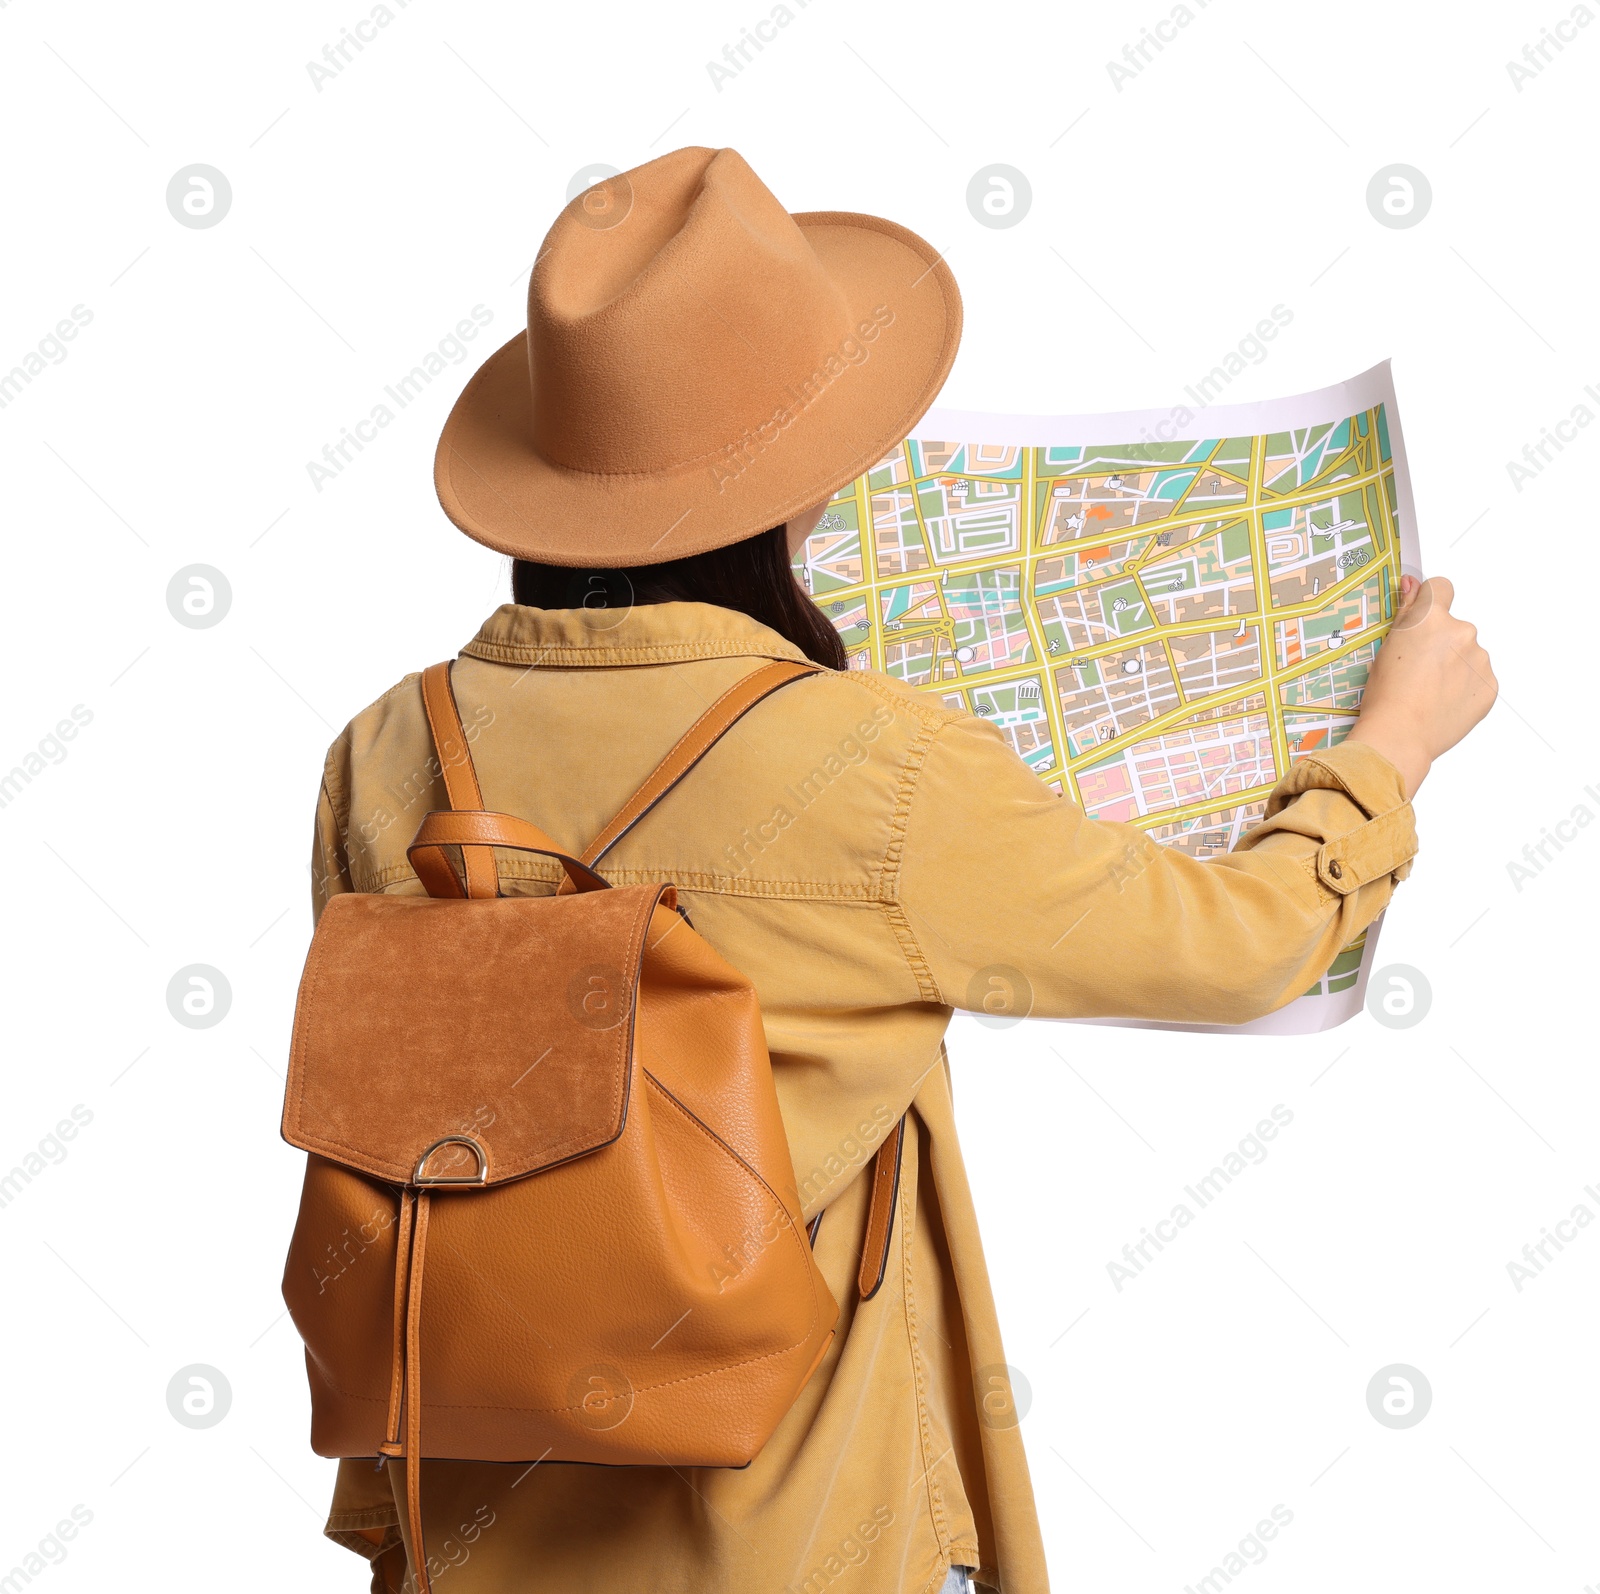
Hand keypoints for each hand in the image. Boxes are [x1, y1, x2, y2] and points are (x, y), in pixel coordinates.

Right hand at [1345, 575, 1495, 798]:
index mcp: (1431, 618)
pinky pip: (1478, 678)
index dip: (1431, 602)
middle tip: (1418, 671)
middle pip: (1455, 627)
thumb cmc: (1385, 695)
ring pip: (1468, 654)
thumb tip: (1413, 583)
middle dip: (1441, 644)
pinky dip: (1465, 688)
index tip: (1423, 620)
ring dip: (1455, 667)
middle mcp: (1461, 632)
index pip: (1441, 587)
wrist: (1400, 736)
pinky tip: (1443, 703)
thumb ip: (1407, 613)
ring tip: (1429, 692)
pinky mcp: (1490, 685)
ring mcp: (1480, 659)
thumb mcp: (1385, 648)